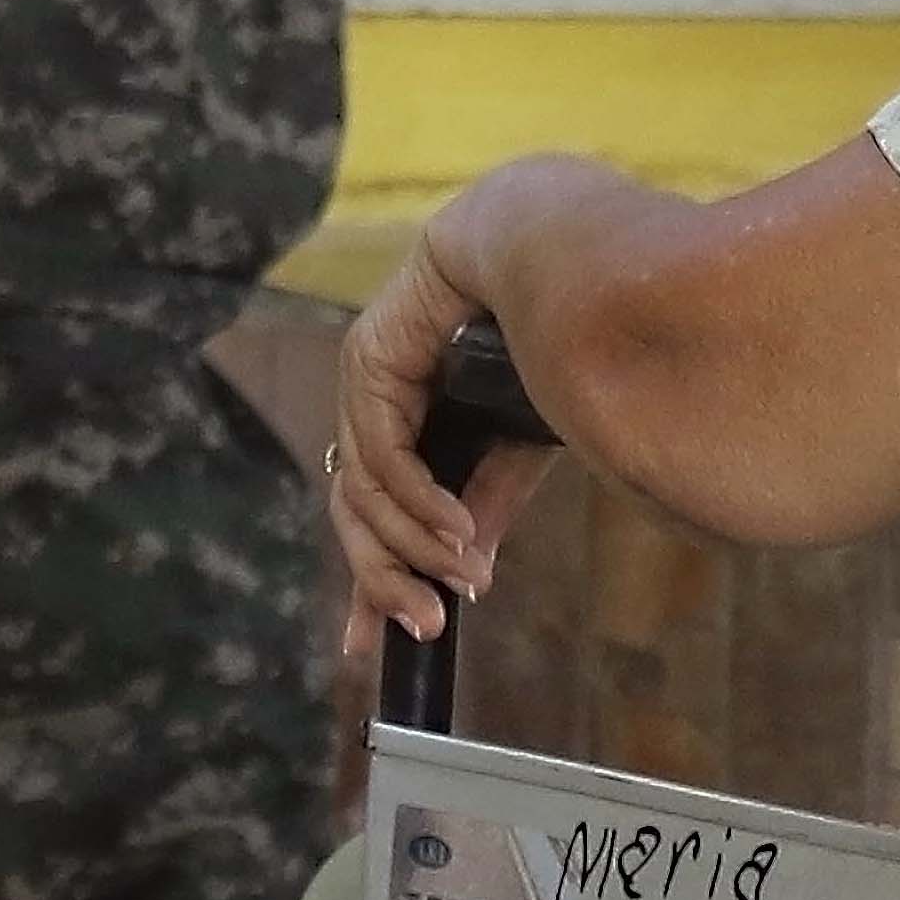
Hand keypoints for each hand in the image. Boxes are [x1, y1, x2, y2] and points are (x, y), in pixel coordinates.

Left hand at [324, 219, 555, 655]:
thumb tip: (469, 574)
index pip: (368, 517)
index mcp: (400, 428)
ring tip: (460, 579)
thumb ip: (485, 503)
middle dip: (384, 579)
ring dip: (413, 545)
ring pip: (363, 493)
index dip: (369, 581)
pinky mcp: (369, 364)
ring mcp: (362, 385)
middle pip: (354, 516)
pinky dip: (419, 500)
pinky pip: (384, 455)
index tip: (369, 649)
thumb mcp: (515, 445)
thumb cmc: (539, 338)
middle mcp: (370, 409)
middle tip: (424, 625)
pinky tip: (456, 529)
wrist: (546, 251)